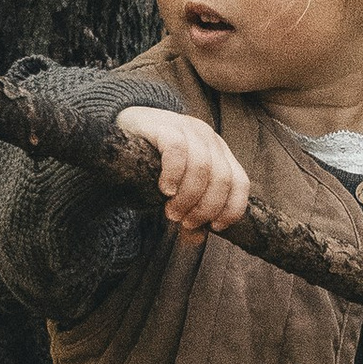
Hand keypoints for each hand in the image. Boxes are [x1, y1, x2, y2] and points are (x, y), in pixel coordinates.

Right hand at [116, 105, 249, 240]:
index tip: (215, 227)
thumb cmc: (152, 164)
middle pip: (222, 179)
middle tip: (184, 221)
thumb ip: (189, 209)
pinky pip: (177, 151)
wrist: (122, 129)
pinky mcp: (166, 125)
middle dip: (205, 208)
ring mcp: (189, 129)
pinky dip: (174, 175)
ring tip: (171, 211)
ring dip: (188, 197)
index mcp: (219, 153)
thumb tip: (198, 238)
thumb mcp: (176, 189)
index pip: (240, 182)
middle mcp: (209, 139)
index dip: (232, 209)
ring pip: (202, 168)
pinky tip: (165, 190)